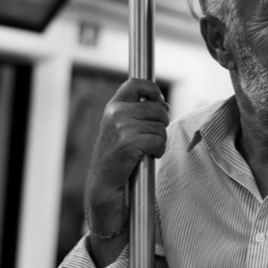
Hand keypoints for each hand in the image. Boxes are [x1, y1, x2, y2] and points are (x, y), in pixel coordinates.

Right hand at [85, 78, 169, 225]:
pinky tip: (147, 157)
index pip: (136, 83)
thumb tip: (164, 103)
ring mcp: (122, 127)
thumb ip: (136, 112)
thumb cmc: (116, 157)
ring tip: (146, 149)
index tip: (160, 101)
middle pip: (157, 108)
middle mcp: (116, 113)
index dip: (153, 90)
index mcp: (113, 106)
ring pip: (160, 127)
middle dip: (161, 123)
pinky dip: (158, 151)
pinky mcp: (129, 143)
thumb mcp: (120, 127)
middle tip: (151, 136)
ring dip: (159, 140)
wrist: (103, 184)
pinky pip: (159, 141)